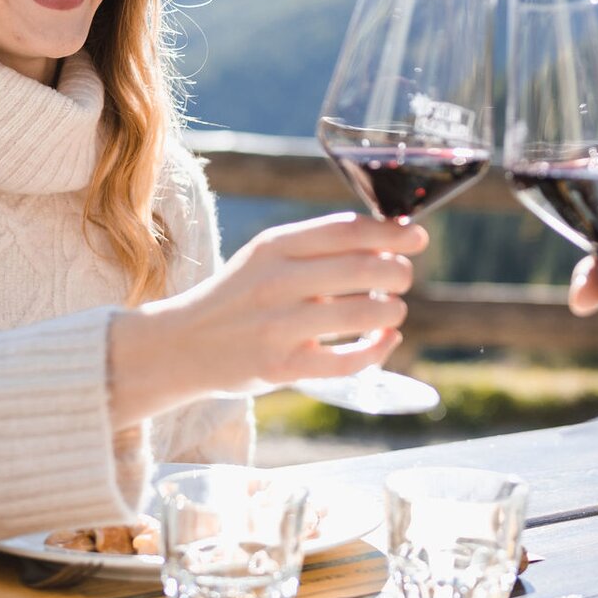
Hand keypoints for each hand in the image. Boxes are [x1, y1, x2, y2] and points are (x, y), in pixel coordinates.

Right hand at [113, 213, 427, 409]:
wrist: (181, 345)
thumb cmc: (238, 297)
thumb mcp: (266, 257)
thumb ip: (317, 246)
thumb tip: (389, 234)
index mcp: (275, 246)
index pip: (347, 230)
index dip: (392, 233)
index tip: (416, 238)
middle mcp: (277, 281)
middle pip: (364, 268)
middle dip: (399, 272)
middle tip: (403, 278)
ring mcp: (279, 327)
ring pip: (365, 312)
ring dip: (392, 311)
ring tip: (390, 311)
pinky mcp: (282, 368)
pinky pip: (349, 360)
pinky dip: (378, 349)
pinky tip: (384, 340)